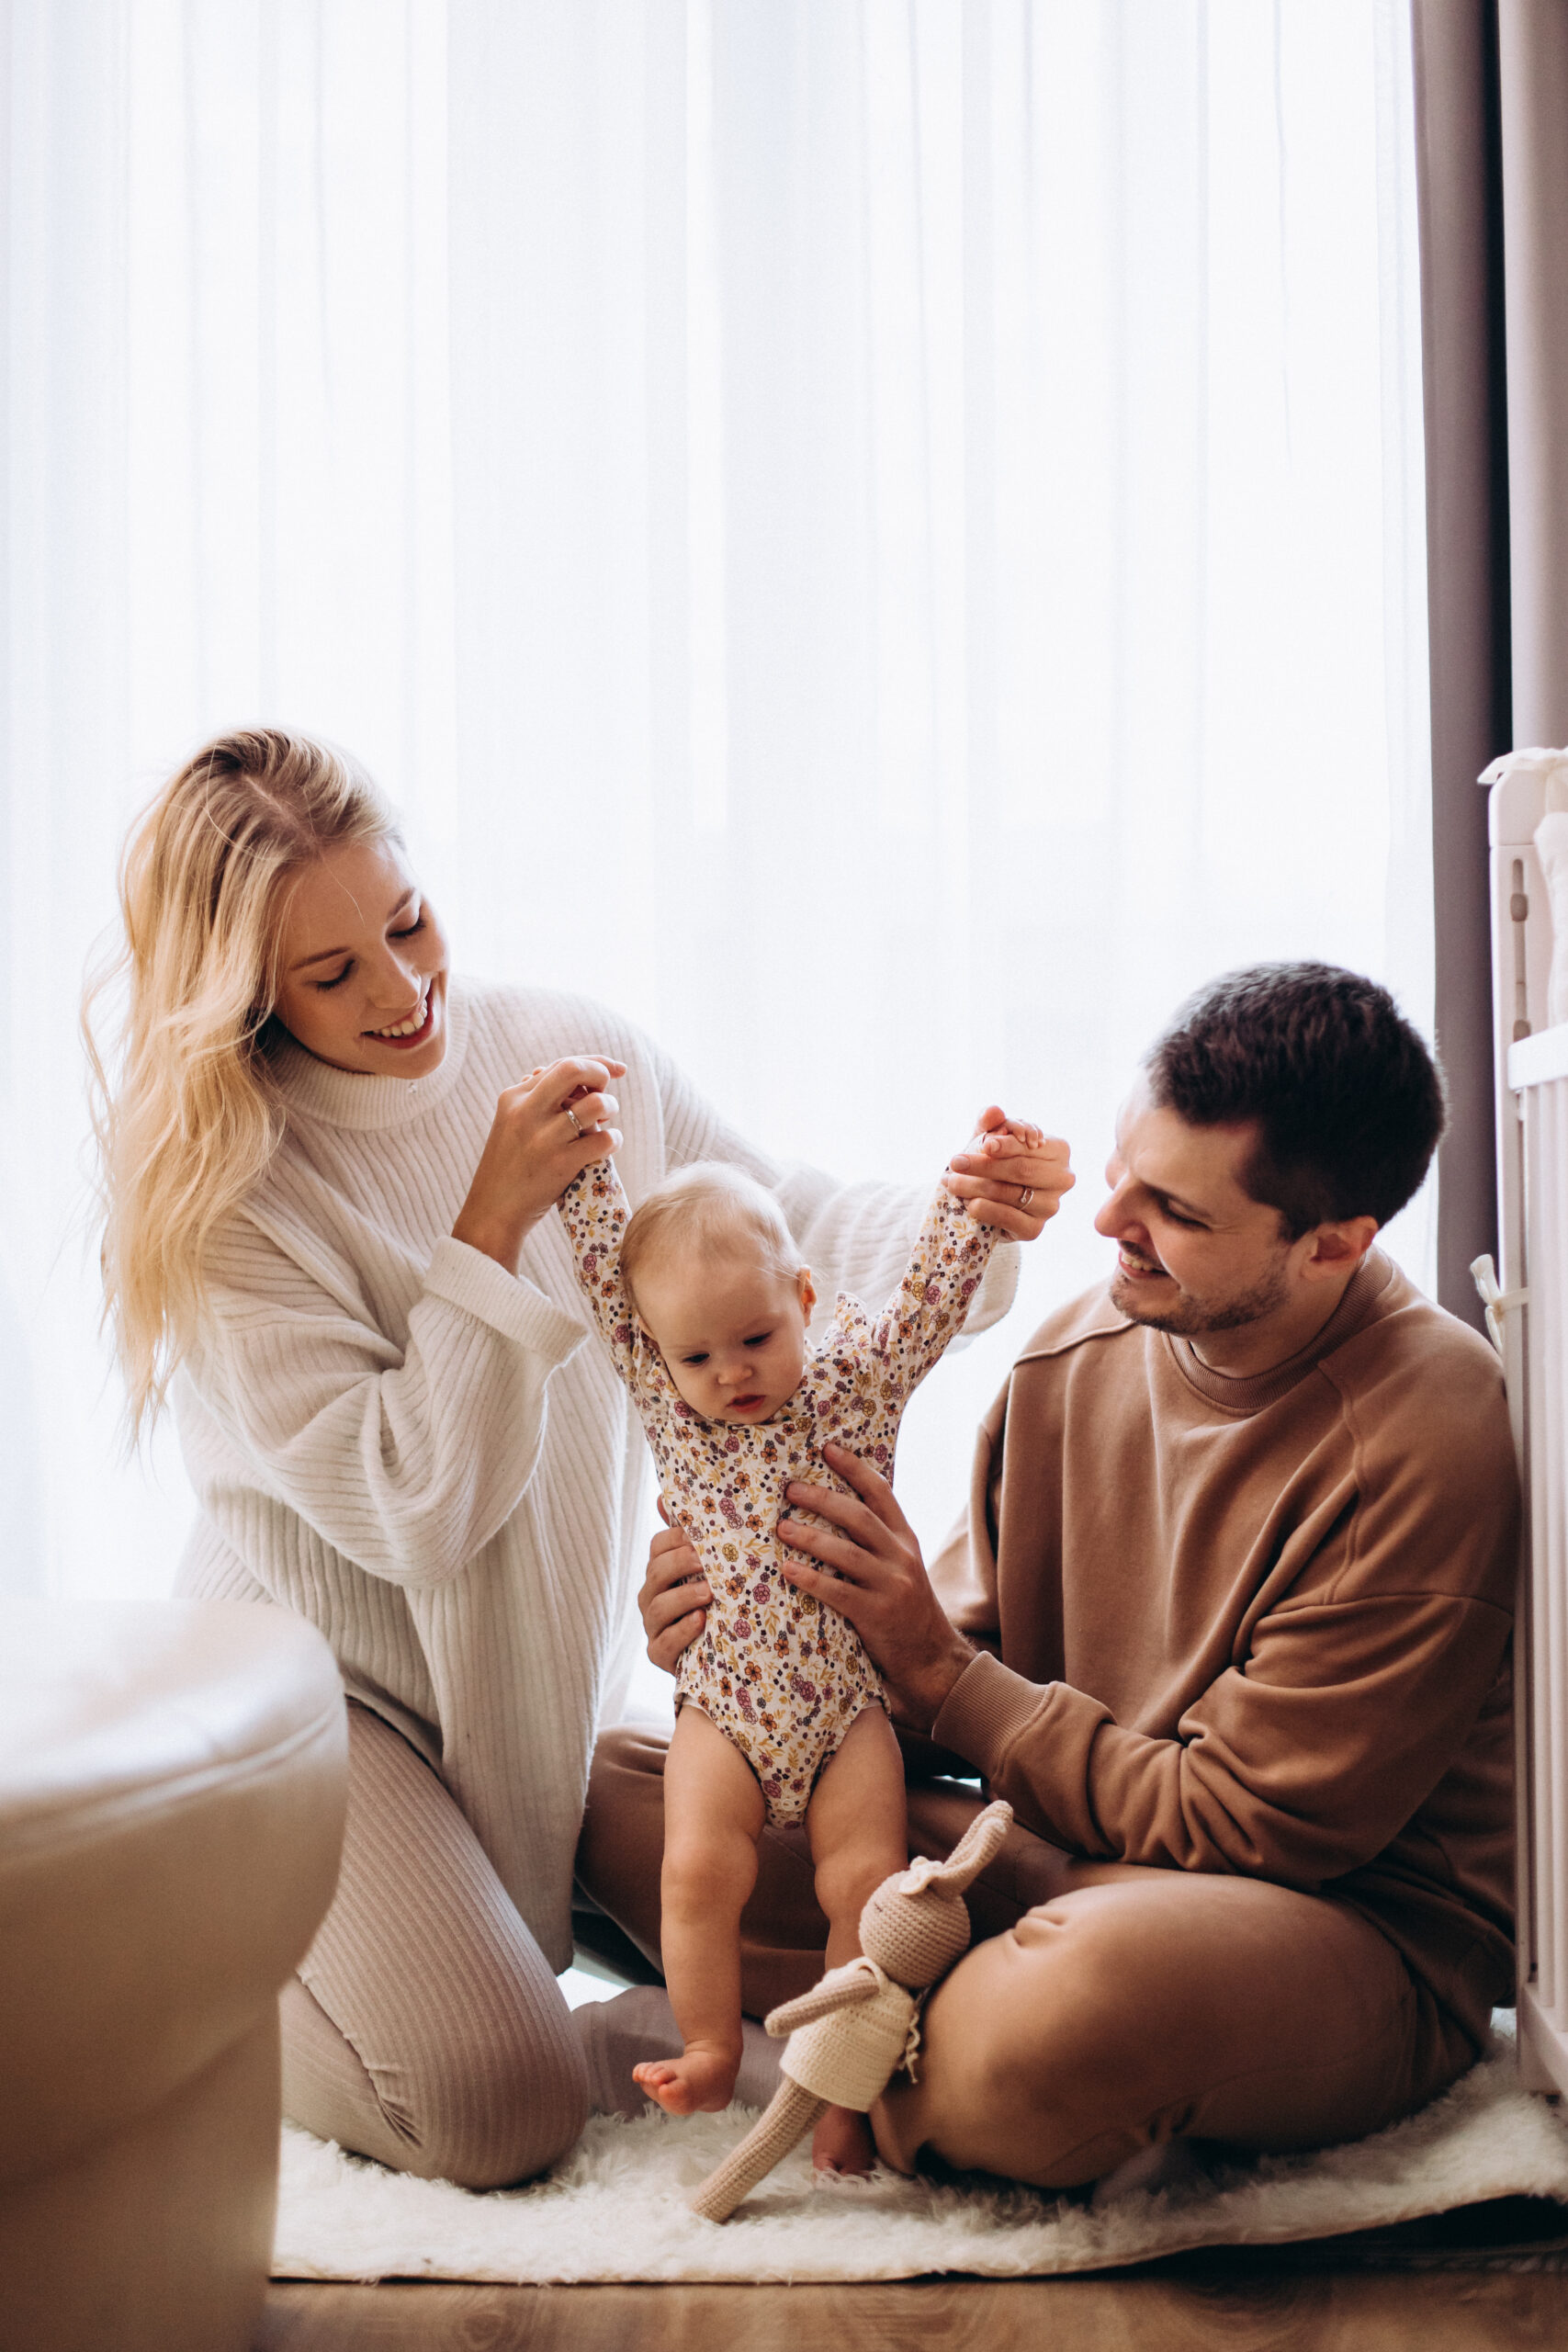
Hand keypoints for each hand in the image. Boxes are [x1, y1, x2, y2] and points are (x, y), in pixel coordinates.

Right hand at [451, 1055, 625, 1274]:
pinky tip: (608, 1145)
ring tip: (606, 1121)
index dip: (595, 1062)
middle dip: (601, 1073)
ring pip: (596, 1103)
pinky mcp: (560, 1163)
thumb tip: (566, 1075)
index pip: (560, 1064)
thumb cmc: (508, 1169)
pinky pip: (604, 1140)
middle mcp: (526, 1112)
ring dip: (611, 1108)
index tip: (616, 1069)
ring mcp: (543, 1137)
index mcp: (513, 1097)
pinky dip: (614, 1139)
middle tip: (607, 1091)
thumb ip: (534, 1099)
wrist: (492, 1212)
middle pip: (574, 1069)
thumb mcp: (510, 1125)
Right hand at [639, 1507, 711, 1673]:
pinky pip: (664, 1643)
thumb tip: (662, 1496)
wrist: (723, 1653)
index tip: (700, 1536)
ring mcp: (653, 1627)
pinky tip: (701, 1622)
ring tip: (709, 1594)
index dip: (676, 1538)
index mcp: (662, 1570)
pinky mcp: (660, 1655)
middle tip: (706, 1561)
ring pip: (658, 1607)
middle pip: (656, 1572)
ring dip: (684, 1597)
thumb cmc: (715, 1602)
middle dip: (680, 1564)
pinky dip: (682, 1632)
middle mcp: (652, 1596)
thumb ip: (691, 1537)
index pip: (658, 1546)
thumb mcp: (710, 1570)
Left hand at [776, 1442, 975, 1729]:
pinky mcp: (877, 1614)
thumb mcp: (900, 1566)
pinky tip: (787, 1570)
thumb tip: (832, 1511)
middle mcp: (901, 1556)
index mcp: (905, 1539)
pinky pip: (839, 1591)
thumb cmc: (904, 1608)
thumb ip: (876, 1542)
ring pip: (847, 1552)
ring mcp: (891, 1585)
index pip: (881, 1493)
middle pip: (859, 1517)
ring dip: (810, 1537)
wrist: (931, 1657)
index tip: (828, 1448)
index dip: (854, 1468)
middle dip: (823, 1499)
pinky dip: (811, 1578)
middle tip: (790, 1489)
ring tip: (781, 1527)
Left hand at [943, 1105, 1072, 1240]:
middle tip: (955, 1163)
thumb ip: (990, 1124)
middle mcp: (1062, 1178)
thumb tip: (993, 1111)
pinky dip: (988, 1211)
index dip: (1007, 1145)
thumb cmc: (994, 1161)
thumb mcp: (990, 1139)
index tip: (984, 1144)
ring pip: (1013, 1194)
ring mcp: (1051, 1206)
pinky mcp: (1036, 1230)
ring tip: (952, 1182)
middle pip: (1022, 1170)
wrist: (989, 1198)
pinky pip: (1011, 1219)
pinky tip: (970, 1204)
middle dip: (985, 1166)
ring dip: (977, 1188)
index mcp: (1058, 1150)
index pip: (1031, 1146)